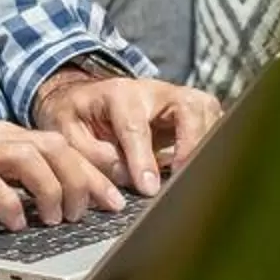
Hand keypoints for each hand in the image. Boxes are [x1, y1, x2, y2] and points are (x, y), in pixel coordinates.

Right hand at [0, 121, 127, 232]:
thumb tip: (54, 199)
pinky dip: (10, 204)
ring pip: (31, 159)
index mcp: (6, 137)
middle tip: (93, 212)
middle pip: (56, 148)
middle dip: (83, 180)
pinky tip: (16, 222)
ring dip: (52, 190)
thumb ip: (14, 176)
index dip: (95, 170)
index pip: (62, 146)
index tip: (116, 197)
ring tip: (56, 218)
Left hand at [32, 69, 222, 195]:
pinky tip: (202, 171)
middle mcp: (154, 90)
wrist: (85, 97)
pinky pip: (214, 124)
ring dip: (206, 146)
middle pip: (187, 107)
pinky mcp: (192, 110)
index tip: (148, 189)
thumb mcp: (66, 131)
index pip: (136, 126)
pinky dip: (212, 146)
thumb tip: (127, 176)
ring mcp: (177, 97)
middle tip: (184, 179)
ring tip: (195, 179)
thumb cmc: (75, 115)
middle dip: (191, 144)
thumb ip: (93, 154)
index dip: (143, 159)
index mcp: (119, 93)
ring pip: (207, 112)